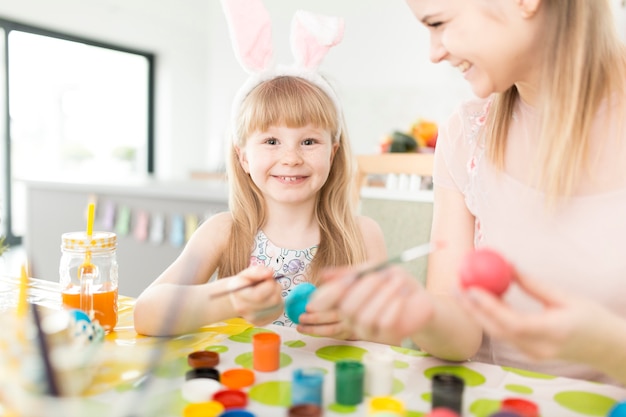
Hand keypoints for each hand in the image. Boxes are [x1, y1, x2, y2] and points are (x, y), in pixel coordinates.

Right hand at [228, 266, 283, 325]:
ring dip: (278, 296)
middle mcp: (243, 309)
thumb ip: (258, 271)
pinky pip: (278, 312)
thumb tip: (270, 273)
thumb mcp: (248, 273)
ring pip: (278, 307)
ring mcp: (252, 319)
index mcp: (239, 294)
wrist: (238, 297)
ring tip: (269, 292)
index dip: (270, 284)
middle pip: (273, 301)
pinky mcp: (261, 323)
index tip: (269, 278)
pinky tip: (269, 300)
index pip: (259, 295)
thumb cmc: (245, 282)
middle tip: (271, 283)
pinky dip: (278, 304)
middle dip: (276, 288)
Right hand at [307, 265, 433, 344]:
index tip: (341, 285)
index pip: (324, 304)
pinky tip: (401, 297)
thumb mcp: (372, 270)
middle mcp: (351, 318)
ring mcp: (368, 330)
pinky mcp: (386, 336)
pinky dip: (393, 306)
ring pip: (365, 318)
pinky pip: (384, 324)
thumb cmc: (393, 282)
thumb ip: (350, 273)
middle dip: (364, 290)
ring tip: (397, 282)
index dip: (327, 297)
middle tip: (379, 276)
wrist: (419, 298)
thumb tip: (323, 274)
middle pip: (346, 309)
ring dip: (382, 296)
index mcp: (344, 300)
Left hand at [457, 269, 606, 363]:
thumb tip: (507, 265)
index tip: (472, 287)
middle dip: (473, 308)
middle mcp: (539, 348)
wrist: (610, 349)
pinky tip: (480, 300)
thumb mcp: (566, 297)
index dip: (489, 306)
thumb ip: (533, 285)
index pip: (513, 322)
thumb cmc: (593, 320)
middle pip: (497, 330)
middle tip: (457, 285)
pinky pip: (504, 334)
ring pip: (497, 334)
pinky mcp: (529, 353)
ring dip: (477, 312)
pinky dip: (490, 317)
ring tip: (462, 289)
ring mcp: (533, 354)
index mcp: (552, 333)